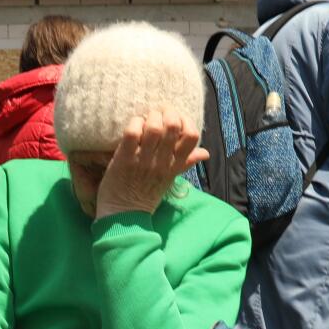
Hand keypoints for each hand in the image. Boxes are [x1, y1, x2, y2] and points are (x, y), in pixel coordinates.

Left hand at [91, 111, 208, 219]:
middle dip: (167, 112)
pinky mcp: (123, 160)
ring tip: (145, 119)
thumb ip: (186, 163)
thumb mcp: (170, 179)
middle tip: (158, 114)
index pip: (192, 137)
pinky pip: (131, 134)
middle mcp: (161, 162)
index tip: (176, 121)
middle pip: (173, 126)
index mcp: (175, 165)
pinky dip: (134, 124)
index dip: (186, 121)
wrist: (123, 216)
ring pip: (153, 128)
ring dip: (149, 117)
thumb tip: (205, 153)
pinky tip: (133, 127)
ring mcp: (143, 161)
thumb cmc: (146, 195)